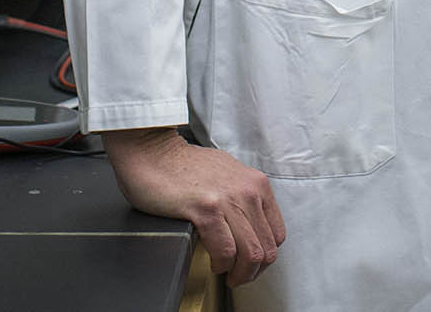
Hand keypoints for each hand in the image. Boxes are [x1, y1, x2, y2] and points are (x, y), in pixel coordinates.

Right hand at [101, 127, 285, 285]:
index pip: (277, 234)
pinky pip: (225, 250)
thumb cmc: (183, 166)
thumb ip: (243, 197)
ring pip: (252, 253)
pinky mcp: (206, 209)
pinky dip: (221, 264)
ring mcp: (228, 199)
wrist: (153, 152)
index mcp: (256, 184)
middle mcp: (248, 190)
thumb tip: (249, 228)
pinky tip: (214, 263)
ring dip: (240, 273)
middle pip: (267, 248)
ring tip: (227, 274)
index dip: (265, 257)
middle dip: (254, 272)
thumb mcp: (227, 174)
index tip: (251, 264)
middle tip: (238, 277)